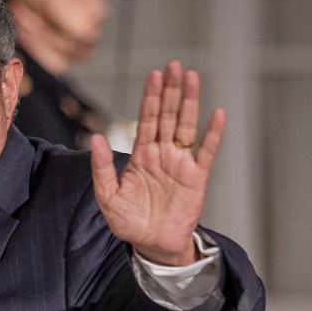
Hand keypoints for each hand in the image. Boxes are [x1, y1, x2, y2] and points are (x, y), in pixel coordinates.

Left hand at [90, 61, 224, 265]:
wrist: (153, 246)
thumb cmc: (129, 222)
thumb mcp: (108, 197)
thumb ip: (101, 168)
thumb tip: (94, 138)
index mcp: (141, 155)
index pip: (147, 119)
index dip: (151, 97)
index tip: (154, 74)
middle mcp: (162, 154)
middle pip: (167, 115)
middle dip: (171, 90)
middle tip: (174, 65)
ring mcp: (181, 164)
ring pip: (186, 126)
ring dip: (190, 102)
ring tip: (192, 77)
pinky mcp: (197, 178)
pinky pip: (207, 152)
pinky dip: (213, 134)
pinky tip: (217, 114)